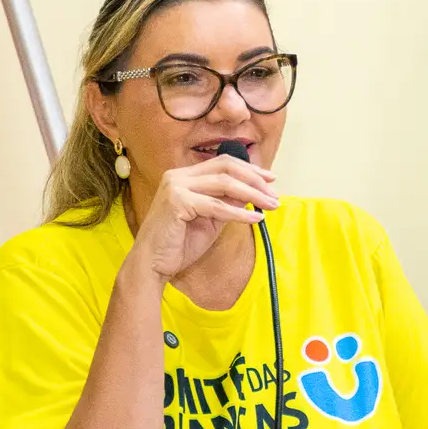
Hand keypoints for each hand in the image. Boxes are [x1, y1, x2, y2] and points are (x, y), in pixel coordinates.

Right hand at [129, 155, 278, 279]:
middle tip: (274, 193)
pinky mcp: (177, 201)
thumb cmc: (179, 244)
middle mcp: (178, 175)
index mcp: (184, 175)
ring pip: (224, 184)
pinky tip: (256, 219)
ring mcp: (176, 186)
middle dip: (255, 179)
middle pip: (226, 167)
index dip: (250, 169)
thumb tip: (254, 193)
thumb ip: (228, 203)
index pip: (223, 163)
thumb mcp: (211, 219)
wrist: (152, 265)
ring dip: (253, 195)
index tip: (271, 180)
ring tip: (271, 205)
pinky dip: (240, 213)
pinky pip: (217, 206)